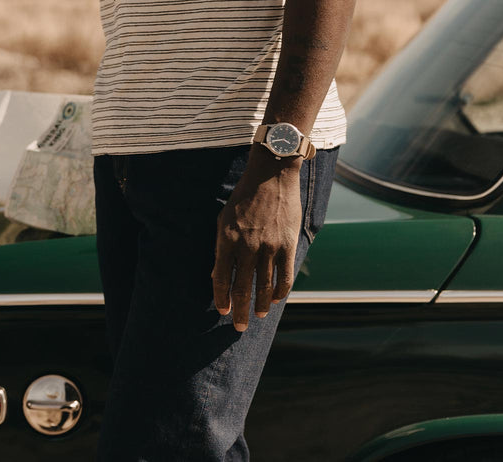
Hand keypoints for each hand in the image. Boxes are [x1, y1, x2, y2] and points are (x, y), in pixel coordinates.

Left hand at [211, 153, 302, 331]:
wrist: (271, 175)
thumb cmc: (244, 197)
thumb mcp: (224, 219)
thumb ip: (221, 247)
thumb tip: (215, 275)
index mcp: (227, 239)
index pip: (220, 278)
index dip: (221, 298)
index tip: (223, 311)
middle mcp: (247, 246)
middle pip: (242, 288)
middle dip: (239, 311)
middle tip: (239, 327)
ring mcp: (269, 247)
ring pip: (264, 287)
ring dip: (260, 306)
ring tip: (257, 316)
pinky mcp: (287, 245)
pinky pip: (284, 277)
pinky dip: (279, 292)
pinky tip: (274, 299)